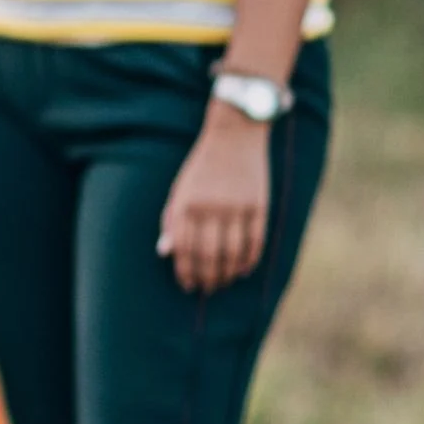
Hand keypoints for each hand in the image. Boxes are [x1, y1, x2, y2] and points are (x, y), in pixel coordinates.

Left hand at [158, 107, 270, 293]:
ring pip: (232, 252)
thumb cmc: (201, 167)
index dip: (186, 271)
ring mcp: (236, 206)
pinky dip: (249, 259)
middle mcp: (210, 207)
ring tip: (224, 282)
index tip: (187, 285)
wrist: (234, 134)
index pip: (184, 249)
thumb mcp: (179, 190)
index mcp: (185, 204)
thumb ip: (171, 221)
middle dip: (207, 277)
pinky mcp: (258, 204)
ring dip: (227, 273)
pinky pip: (254, 240)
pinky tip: (243, 269)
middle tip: (207, 289)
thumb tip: (165, 252)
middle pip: (208, 255)